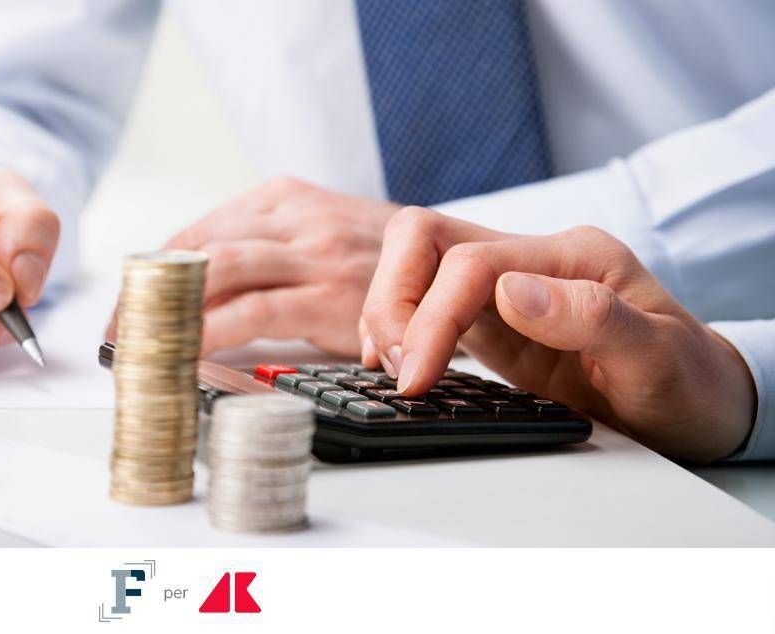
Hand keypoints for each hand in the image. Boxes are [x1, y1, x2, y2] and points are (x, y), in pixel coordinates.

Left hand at [108, 177, 398, 355]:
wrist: (461, 271)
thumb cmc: (383, 264)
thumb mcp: (324, 232)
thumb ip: (270, 248)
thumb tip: (203, 293)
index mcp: (286, 196)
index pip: (198, 231)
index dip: (154, 270)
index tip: (127, 302)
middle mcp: (296, 216)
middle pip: (196, 247)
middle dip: (146, 291)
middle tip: (119, 329)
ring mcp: (313, 253)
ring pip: (215, 272)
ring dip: (168, 311)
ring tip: (140, 344)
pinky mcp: (328, 296)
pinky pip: (250, 312)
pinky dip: (207, 333)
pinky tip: (185, 352)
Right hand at [359, 206, 755, 461]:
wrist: (698, 404)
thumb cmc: (687, 383)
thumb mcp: (659, 358)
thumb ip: (593, 317)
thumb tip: (511, 293)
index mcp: (572, 254)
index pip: (471, 262)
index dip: (430, 318)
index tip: (418, 378)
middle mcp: (528, 259)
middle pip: (423, 238)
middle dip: (392, 299)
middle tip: (400, 368)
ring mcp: (503, 287)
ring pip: (411, 264)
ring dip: (387, 312)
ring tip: (399, 374)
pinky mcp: (486, 319)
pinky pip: (420, 302)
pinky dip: (395, 329)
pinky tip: (400, 366)